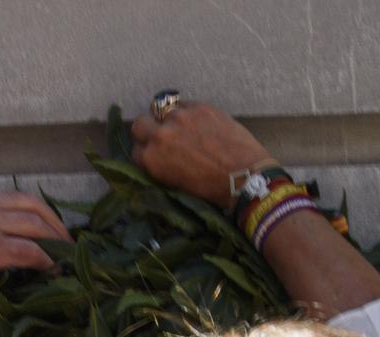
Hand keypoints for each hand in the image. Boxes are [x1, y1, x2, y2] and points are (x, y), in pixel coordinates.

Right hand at [0, 190, 70, 336]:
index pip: (17, 198)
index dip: (41, 214)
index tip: (52, 231)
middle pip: (33, 206)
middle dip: (56, 225)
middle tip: (69, 246)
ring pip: (35, 226)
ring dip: (55, 244)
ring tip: (66, 261)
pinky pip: (27, 250)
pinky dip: (44, 260)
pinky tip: (51, 271)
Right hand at [130, 97, 272, 208]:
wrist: (243, 175)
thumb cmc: (209, 188)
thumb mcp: (175, 183)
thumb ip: (160, 165)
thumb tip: (158, 155)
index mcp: (151, 159)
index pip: (136, 150)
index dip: (145, 151)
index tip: (155, 154)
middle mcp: (160, 135)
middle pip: (140, 123)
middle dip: (148, 129)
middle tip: (162, 135)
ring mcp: (179, 117)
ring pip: (164, 110)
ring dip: (171, 119)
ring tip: (187, 128)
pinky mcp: (199, 107)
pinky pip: (185, 105)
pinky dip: (190, 113)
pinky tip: (201, 123)